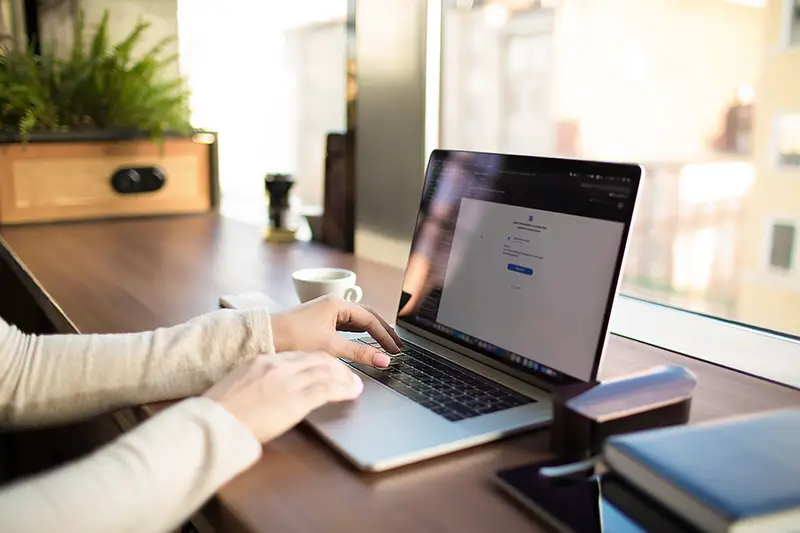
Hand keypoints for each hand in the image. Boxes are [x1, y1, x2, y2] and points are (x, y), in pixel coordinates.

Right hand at [204, 351, 362, 442]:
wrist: (215, 422)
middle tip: (346, 373)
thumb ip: (254, 384)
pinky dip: (345, 389)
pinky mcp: (298, 399)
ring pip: (327, 371)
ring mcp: (289, 381)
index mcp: (262, 360)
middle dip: (335, 366)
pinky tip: (353, 392)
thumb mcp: (236, 387)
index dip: (316, 360)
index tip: (323, 366)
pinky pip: (329, 389)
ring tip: (354, 383)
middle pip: (317, 358)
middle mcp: (279, 365)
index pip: (298, 355)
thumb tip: (263, 392)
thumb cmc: (219, 413)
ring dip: (345, 377)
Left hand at [270, 295, 402, 367]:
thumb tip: (383, 359)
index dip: (386, 336)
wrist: (265, 336)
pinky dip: (357, 335)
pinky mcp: (319, 322)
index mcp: (338, 305)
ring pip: (356, 322)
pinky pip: (345, 326)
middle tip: (396, 347)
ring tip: (383, 346)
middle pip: (366, 317)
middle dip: (382, 332)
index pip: (371, 319)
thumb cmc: (294, 337)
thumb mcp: (330, 347)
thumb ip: (359, 353)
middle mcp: (333, 305)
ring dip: (370, 333)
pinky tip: (361, 344)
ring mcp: (326, 312)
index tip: (396, 350)